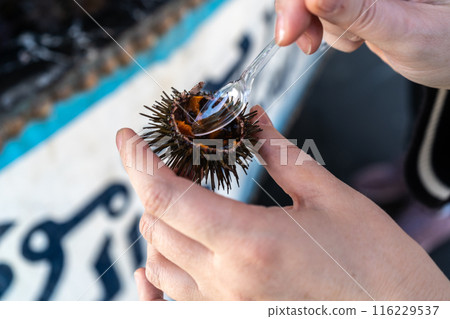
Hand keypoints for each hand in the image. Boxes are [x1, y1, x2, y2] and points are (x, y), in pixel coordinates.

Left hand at [117, 106, 449, 299]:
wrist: (400, 318)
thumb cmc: (375, 265)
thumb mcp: (331, 199)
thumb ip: (282, 156)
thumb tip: (256, 120)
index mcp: (249, 243)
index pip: (167, 197)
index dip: (139, 162)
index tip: (128, 138)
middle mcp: (226, 281)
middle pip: (157, 224)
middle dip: (154, 184)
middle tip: (172, 160)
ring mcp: (224, 307)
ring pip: (157, 261)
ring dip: (157, 222)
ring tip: (176, 196)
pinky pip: (171, 298)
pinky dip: (157, 272)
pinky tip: (160, 258)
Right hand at [275, 0, 449, 88]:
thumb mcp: (408, 32)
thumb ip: (361, 13)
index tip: (292, 27)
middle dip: (300, 11)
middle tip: (305, 42)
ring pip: (313, 0)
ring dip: (320, 26)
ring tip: (357, 42)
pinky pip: (324, 10)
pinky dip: (330, 30)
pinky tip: (358, 38)